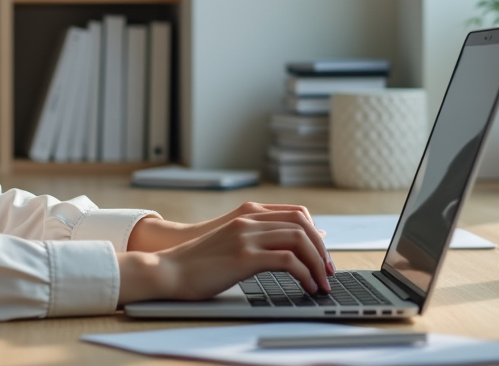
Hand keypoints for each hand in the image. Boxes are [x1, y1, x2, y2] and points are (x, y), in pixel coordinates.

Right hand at [118, 205, 333, 305]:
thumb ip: (257, 239)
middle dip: (322, 250)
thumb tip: (290, 251)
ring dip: (317, 263)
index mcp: (248, 215)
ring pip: (300, 240)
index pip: (297, 213)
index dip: (316, 233)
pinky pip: (287, 260)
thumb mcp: (231, 242)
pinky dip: (304, 274)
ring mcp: (247, 236)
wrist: (169, 270)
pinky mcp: (244, 257)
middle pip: (303, 225)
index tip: (322, 255)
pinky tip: (306, 286)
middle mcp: (250, 221)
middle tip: (328, 272)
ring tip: (322, 283)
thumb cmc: (199, 262)